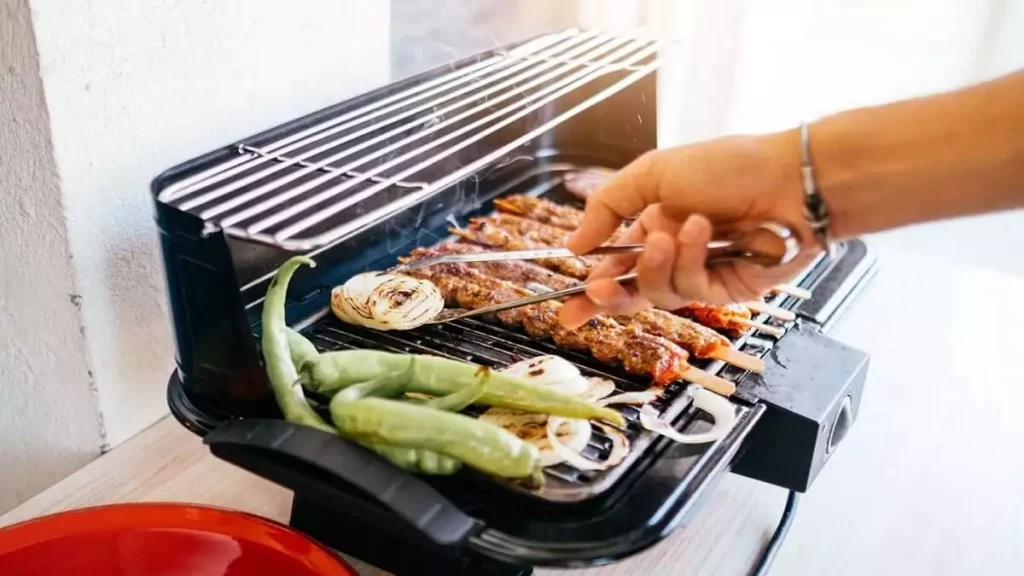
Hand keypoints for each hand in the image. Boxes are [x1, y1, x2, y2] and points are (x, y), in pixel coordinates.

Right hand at [559, 130, 821, 327]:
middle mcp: (675, 255)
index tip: (567, 307)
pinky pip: (692, 290)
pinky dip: (691, 260)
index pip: (615, 267)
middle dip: (610, 296)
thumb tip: (573, 244)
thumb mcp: (652, 173)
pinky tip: (702, 232)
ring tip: (669, 233)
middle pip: (632, 292)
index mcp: (654, 226)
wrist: (788, 179)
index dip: (591, 289)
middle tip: (597, 292)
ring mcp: (701, 274)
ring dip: (656, 264)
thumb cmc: (728, 166)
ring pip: (658, 293)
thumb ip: (606, 206)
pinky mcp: (727, 290)